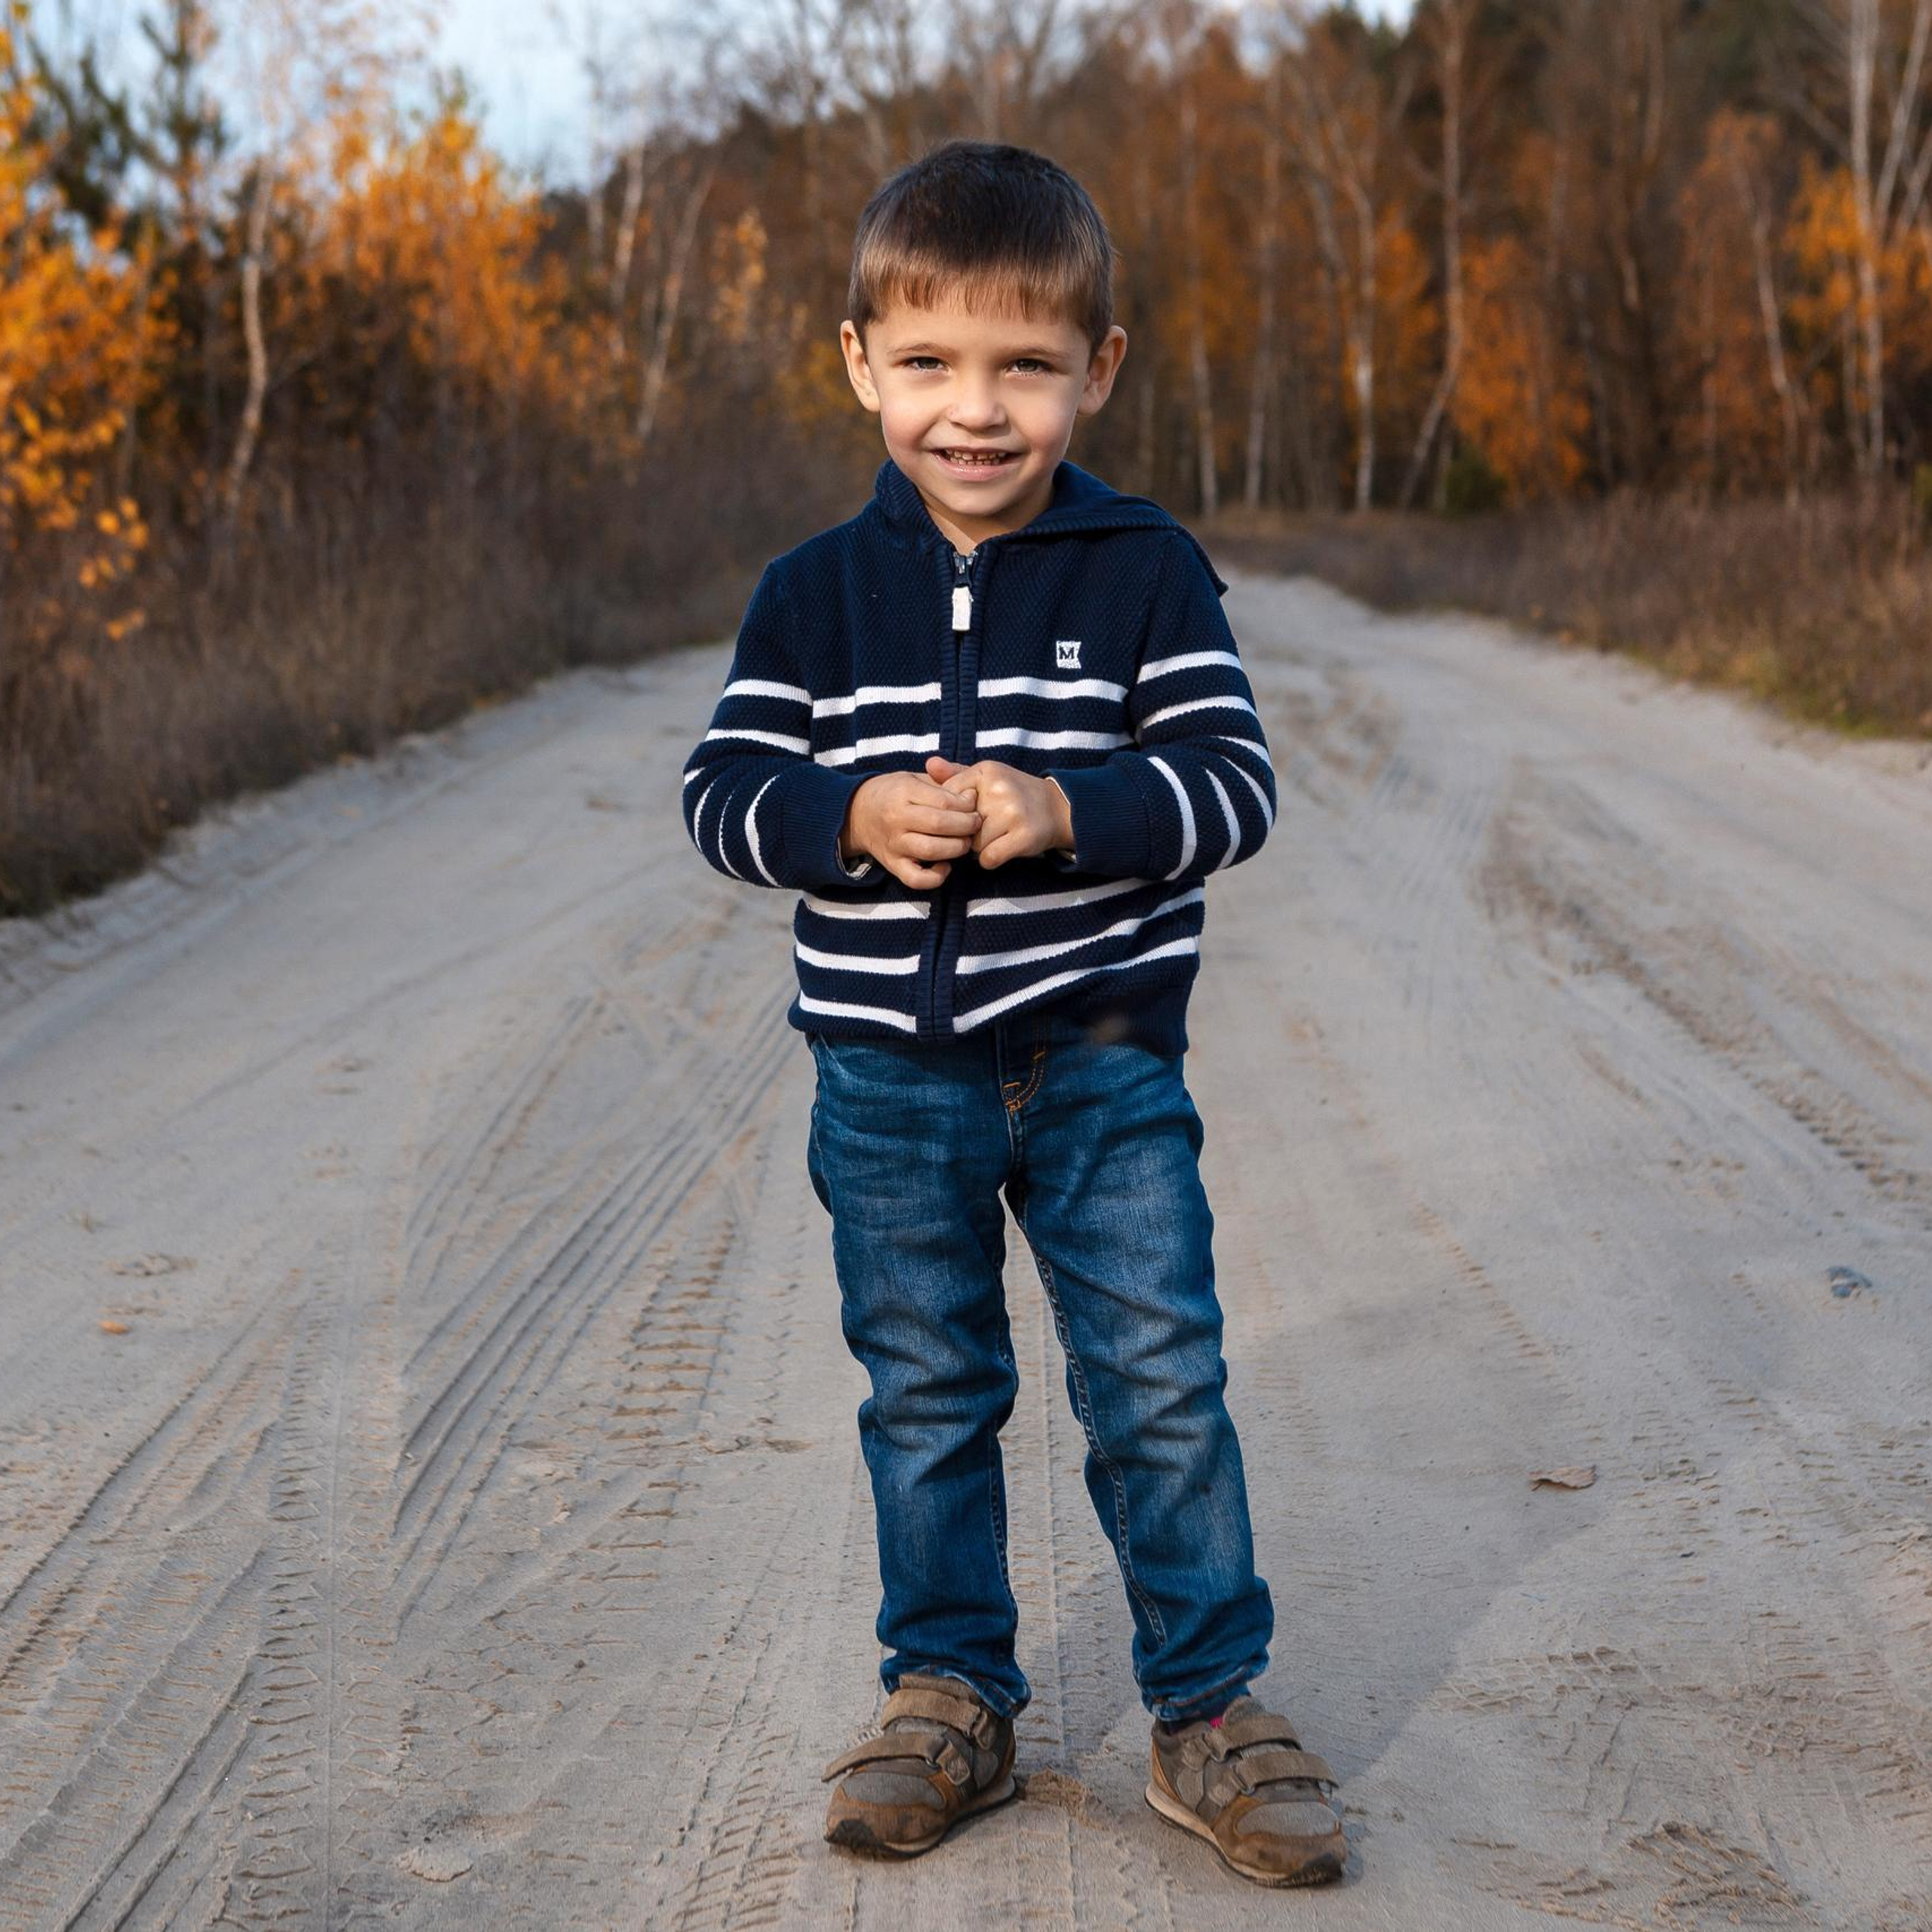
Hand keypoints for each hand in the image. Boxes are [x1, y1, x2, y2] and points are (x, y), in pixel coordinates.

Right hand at [841, 770, 982, 888]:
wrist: (857, 813)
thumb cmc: (894, 793)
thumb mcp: (915, 778)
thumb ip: (944, 783)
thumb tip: (972, 796)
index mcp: (903, 792)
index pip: (944, 801)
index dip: (967, 805)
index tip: (973, 805)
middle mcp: (896, 819)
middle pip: (940, 825)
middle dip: (967, 826)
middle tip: (976, 824)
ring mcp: (894, 844)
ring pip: (931, 851)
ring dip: (957, 848)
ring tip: (965, 842)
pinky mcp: (892, 865)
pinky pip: (916, 879)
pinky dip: (935, 878)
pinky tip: (946, 866)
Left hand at [925, 756, 1073, 868]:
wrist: (1056, 808)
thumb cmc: (1013, 794)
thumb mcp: (986, 777)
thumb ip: (956, 774)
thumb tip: (929, 764)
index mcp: (986, 771)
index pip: (948, 798)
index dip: (953, 813)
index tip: (967, 814)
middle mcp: (999, 789)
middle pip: (959, 823)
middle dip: (966, 831)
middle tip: (983, 827)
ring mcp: (1013, 813)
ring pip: (972, 843)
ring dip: (979, 847)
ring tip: (995, 836)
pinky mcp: (1024, 836)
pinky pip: (988, 858)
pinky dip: (990, 860)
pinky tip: (1000, 850)